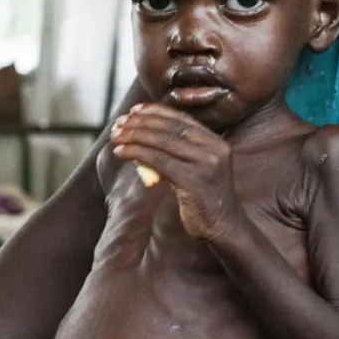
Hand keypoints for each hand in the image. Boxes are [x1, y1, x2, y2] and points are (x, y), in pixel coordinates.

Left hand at [110, 105, 239, 242]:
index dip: (155, 112)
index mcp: (216, 141)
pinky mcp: (194, 179)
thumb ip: (177, 152)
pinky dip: (137, 153)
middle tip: (118, 124)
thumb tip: (140, 136)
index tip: (134, 111)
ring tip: (116, 137)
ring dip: (134, 137)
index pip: (181, 119)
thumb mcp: (194, 168)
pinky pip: (159, 160)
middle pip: (170, 128)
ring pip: (162, 141)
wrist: (222, 227)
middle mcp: (214, 148)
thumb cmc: (202, 199)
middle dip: (140, 123)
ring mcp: (206, 163)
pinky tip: (121, 152)